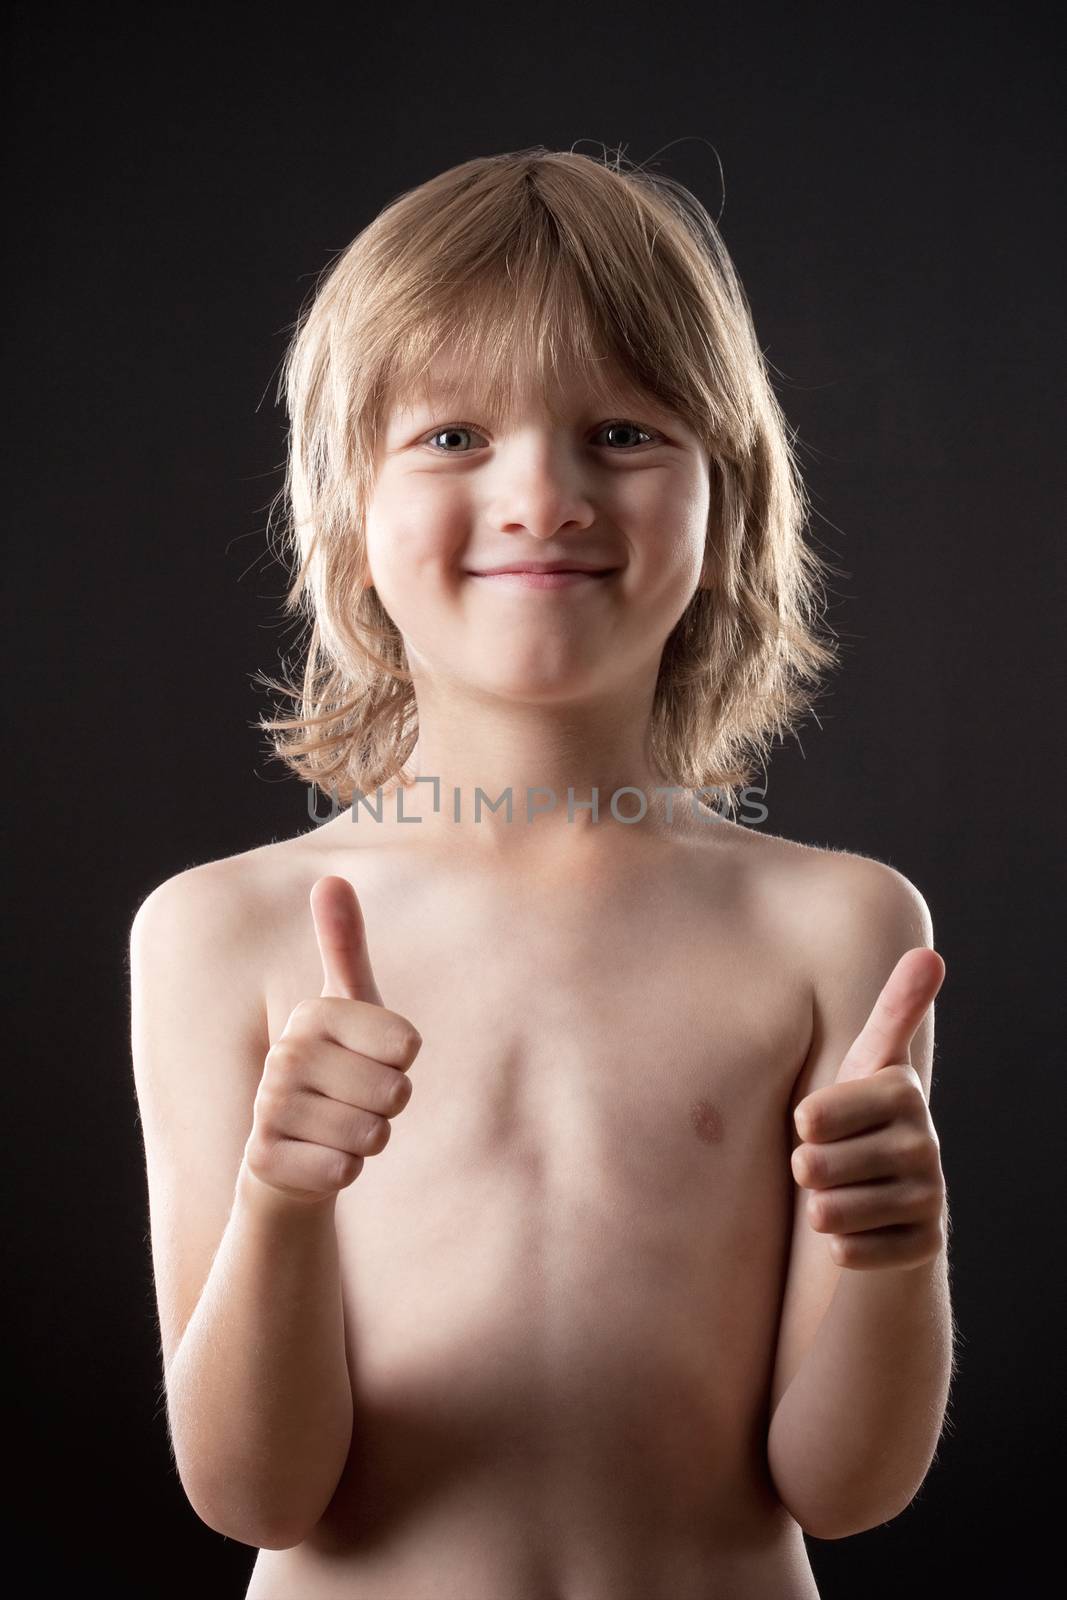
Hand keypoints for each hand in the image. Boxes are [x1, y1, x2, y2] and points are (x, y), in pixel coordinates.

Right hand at [243, 875, 421, 1205]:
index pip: (407, 1045)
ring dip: (368, 1141)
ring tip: (337, 1130)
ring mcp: (269, 1109)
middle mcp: (285, 1056)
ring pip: (371, 1135)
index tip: (373, 1062)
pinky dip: (343, 1172)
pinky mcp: (264, 1161)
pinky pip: (343, 1172)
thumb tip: (330, 876)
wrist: (286, 1153)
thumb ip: (344, 947)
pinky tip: (319, 1160)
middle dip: (388, 1108)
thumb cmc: (335, 1071)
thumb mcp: (350, 1009)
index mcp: (313, 1015)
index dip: (402, 1064)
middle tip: (354, 1102)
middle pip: (394, 1092)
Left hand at [791, 948, 946, 1271]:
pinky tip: (854, 1229)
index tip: (810, 1119)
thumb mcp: (865, 1060)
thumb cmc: (856, 1116)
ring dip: (818, 1206)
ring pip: (830, 1212)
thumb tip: (930, 954)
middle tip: (818, 1162)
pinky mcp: (922, 1245)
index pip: (815, 1114)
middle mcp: (924, 1143)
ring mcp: (928, 1197)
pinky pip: (849, 1252)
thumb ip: (893, 1009)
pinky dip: (840, 1244)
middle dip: (805, 1168)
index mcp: (902, 1091)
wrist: (884, 1195)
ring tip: (834, 1193)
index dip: (804, 1122)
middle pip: (817, 1166)